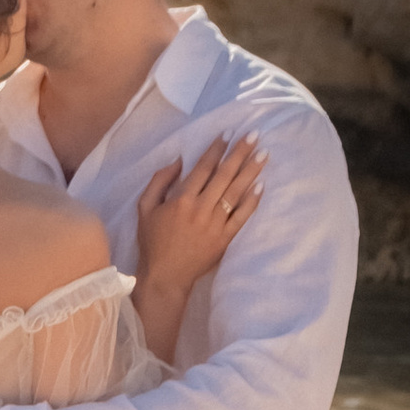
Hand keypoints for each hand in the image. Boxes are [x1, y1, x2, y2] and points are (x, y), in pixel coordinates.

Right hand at [134, 133, 266, 323]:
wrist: (165, 276)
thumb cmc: (153, 241)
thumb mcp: (145, 208)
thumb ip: (159, 181)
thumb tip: (178, 160)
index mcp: (181, 199)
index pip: (203, 168)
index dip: (216, 149)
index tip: (228, 133)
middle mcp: (201, 208)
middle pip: (224, 175)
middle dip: (240, 152)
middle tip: (255, 135)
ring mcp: (215, 224)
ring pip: (236, 192)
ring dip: (251, 171)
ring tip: (264, 154)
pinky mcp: (224, 238)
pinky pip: (241, 217)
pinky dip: (252, 201)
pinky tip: (261, 185)